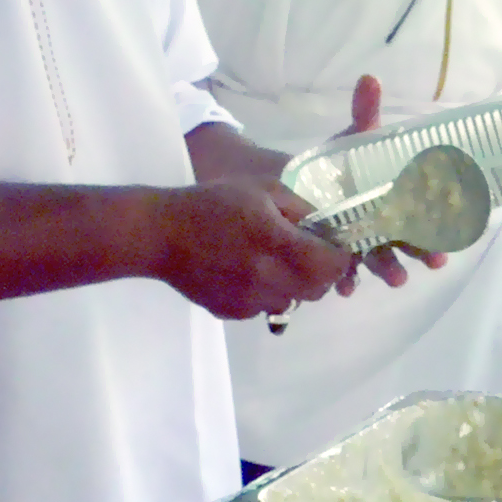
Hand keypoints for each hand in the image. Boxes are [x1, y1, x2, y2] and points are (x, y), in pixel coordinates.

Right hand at [148, 180, 361, 316]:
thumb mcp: (264, 189)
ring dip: (294, 284)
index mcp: (278, 246)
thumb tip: (328, 224)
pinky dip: (268, 292)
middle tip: (308, 250)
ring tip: (273, 259)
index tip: (334, 243)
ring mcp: (249, 302)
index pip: (331, 265)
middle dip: (321, 271)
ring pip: (293, 301)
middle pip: (317, 289)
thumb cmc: (213, 203)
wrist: (161, 234)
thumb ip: (301, 207)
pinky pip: (265, 307)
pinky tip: (248, 271)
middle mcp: (267, 280)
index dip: (340, 256)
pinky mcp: (232, 313)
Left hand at [331, 75, 441, 287]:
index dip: (443, 222)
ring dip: (392, 270)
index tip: (454, 230)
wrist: (312, 183)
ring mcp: (368, 242)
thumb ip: (366, 115)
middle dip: (426, 252)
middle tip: (435, 262)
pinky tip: (345, 288)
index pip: (428, 211)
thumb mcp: (357, 140)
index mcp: (400, 197)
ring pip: (385, 260)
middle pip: (414, 240)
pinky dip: (348, 281)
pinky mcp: (343, 255)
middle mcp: (390, 223)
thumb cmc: (345, 165)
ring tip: (395, 280)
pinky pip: (349, 273)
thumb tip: (369, 78)